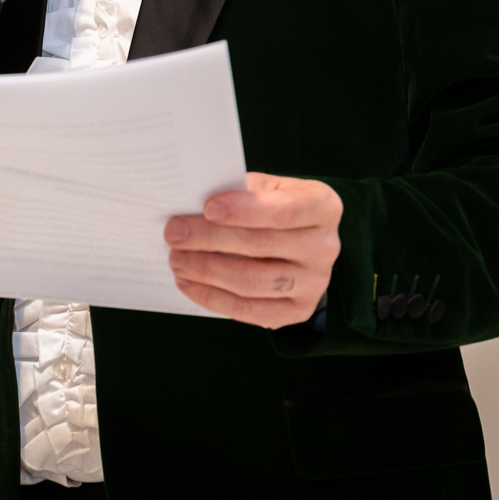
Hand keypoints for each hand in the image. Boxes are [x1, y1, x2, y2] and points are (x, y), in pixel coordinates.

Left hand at [165, 172, 341, 328]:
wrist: (302, 241)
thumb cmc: (275, 206)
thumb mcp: (267, 188)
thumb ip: (239, 191)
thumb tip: (190, 201)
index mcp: (322, 207)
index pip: (284, 210)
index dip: (244, 210)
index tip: (207, 208)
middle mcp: (325, 247)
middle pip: (261, 246)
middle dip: (209, 239)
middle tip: (174, 233)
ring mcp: (314, 284)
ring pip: (252, 282)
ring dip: (206, 271)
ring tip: (176, 259)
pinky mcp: (297, 311)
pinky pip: (249, 311)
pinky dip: (212, 297)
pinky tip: (188, 282)